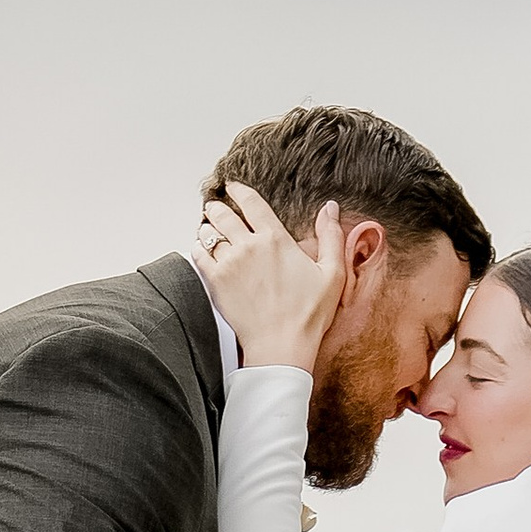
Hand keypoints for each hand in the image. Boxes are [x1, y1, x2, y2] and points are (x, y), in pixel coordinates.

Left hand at [198, 184, 347, 373]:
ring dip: (207, 227)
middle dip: (217, 207)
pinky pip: (199, 255)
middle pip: (224, 215)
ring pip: (209, 234)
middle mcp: (249, 246)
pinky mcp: (216, 282)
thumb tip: (330, 208)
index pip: (252, 203)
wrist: (281, 345)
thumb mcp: (332, 273)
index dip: (240, 191)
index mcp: (276, 239)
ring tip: (207, 226)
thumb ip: (331, 236)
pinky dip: (198, 248)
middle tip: (214, 205)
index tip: (233, 186)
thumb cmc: (308, 313)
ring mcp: (229, 264)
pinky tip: (201, 249)